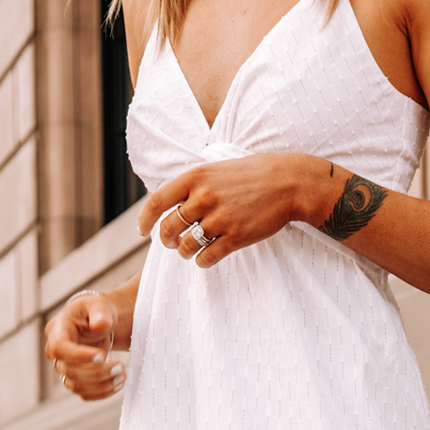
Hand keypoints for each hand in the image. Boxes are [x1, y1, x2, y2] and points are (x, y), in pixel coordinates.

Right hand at [44, 289, 129, 401]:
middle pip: (69, 371)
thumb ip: (100, 312)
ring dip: (101, 385)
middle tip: (120, 367)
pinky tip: (118, 383)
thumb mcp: (98, 305)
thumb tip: (100, 325)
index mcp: (57, 331)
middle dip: (97, 372)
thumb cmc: (94, 312)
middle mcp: (56, 353)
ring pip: (75, 386)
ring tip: (122, 376)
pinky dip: (103, 392)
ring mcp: (64, 368)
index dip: (79, 356)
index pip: (60, 348)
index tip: (102, 355)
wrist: (97, 323)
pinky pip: (85, 394)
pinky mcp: (75, 380)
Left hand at [141, 154, 331, 269]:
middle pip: (168, 228)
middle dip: (165, 240)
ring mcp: (219, 219)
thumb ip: (192, 185)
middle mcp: (203, 198)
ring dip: (183, 252)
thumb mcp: (216, 168)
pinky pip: (206, 258)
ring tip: (189, 249)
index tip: (142, 231)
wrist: (287, 183)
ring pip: (185, 246)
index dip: (145, 220)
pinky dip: (201, 261)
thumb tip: (169, 205)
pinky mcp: (235, 238)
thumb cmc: (251, 175)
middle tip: (170, 243)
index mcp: (195, 177)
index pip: (157, 202)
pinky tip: (205, 257)